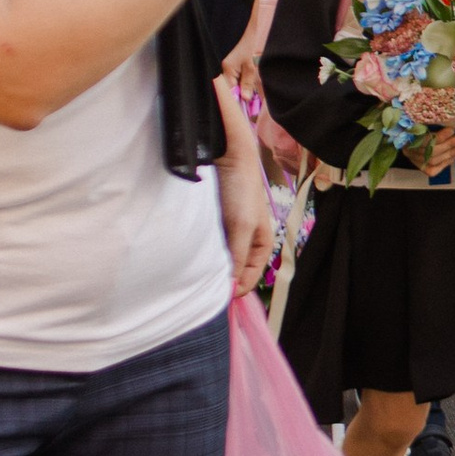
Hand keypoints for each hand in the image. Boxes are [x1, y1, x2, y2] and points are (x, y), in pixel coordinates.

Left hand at [215, 81, 275, 298]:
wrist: (228, 156)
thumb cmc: (241, 191)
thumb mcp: (242, 227)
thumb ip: (237, 257)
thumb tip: (231, 288)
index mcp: (262, 242)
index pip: (251, 276)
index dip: (238, 289)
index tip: (221, 299)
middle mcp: (246, 240)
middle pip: (235, 270)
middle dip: (224, 280)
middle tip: (206, 291)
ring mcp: (228, 232)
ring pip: (220, 259)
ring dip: (212, 267)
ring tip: (198, 277)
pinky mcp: (213, 223)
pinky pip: (209, 246)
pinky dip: (203, 254)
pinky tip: (192, 257)